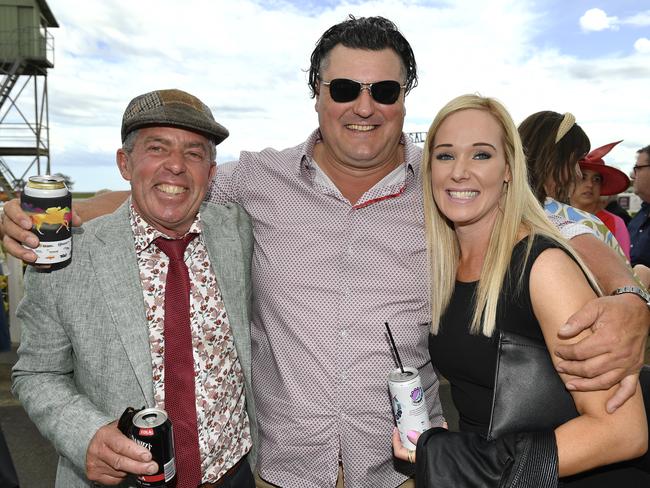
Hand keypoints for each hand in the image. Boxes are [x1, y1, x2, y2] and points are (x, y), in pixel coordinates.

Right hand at [1, 198, 81, 264]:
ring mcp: (11, 234)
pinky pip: (17, 254)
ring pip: (9, 243)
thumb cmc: (51, 213)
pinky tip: (39, 263)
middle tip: (35, 242)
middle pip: (9, 227)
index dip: (17, 216)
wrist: (51, 224)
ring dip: (19, 251)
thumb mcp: (59, 209)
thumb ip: (69, 212)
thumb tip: (77, 221)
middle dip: (21, 235)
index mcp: (18, 207)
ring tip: (33, 257)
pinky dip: (27, 260)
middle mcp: (11, 221)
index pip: (11, 209)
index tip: (29, 224)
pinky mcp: (16, 247)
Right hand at [85, 421, 157, 484]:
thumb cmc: (111, 434)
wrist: (91, 442)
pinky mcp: (94, 474)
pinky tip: (127, 469)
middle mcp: (97, 449)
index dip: (136, 452)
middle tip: (153, 467)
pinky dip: (123, 476)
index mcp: (105, 435)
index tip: (148, 456)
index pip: (121, 445)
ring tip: (141, 466)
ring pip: (119, 472)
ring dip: (132, 470)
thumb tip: (155, 434)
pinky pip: (114, 480)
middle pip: (121, 462)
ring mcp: (94, 463)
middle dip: (140, 466)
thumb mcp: (121, 426)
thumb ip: (134, 430)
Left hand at [392, 425, 447, 462]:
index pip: (399, 451)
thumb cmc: (441, 456)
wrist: (457, 460)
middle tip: (409, 423)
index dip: (395, 440)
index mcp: (415, 456)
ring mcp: (428, 452)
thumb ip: (418, 438)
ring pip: (422, 440)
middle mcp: (420, 455)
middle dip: (409, 432)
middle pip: (409, 444)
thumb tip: (410, 433)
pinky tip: (443, 424)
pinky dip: (438, 432)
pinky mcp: (438, 449)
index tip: (396, 429)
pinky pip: (435, 439)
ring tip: (426, 422)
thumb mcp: (427, 444)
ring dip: (423, 430)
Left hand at [555, 294, 648, 412]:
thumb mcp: (593, 307)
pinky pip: (629, 388)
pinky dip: (620, 400)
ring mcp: (628, 364)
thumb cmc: (614, 309)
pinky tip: (609, 408)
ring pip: (604, 381)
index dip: (566, 353)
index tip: (557, 351)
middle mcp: (620, 354)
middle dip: (571, 369)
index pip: (580, 352)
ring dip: (586, 386)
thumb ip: (577, 320)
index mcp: (608, 338)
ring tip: (570, 385)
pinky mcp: (635, 368)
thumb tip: (561, 333)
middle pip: (590, 369)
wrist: (638, 310)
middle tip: (560, 367)